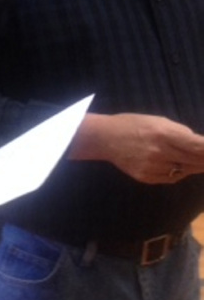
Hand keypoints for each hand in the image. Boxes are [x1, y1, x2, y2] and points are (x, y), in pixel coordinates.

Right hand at [71, 112, 203, 183]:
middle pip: (196, 162)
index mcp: (165, 134)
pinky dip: (177, 172)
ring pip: (185, 171)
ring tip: (191, 159)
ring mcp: (153, 167)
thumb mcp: (159, 121)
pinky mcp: (147, 178)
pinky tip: (174, 165)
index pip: (199, 147)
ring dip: (192, 166)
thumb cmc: (133, 124)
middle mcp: (161, 153)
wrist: (105, 138)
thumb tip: (200, 144)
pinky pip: (172, 178)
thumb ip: (181, 132)